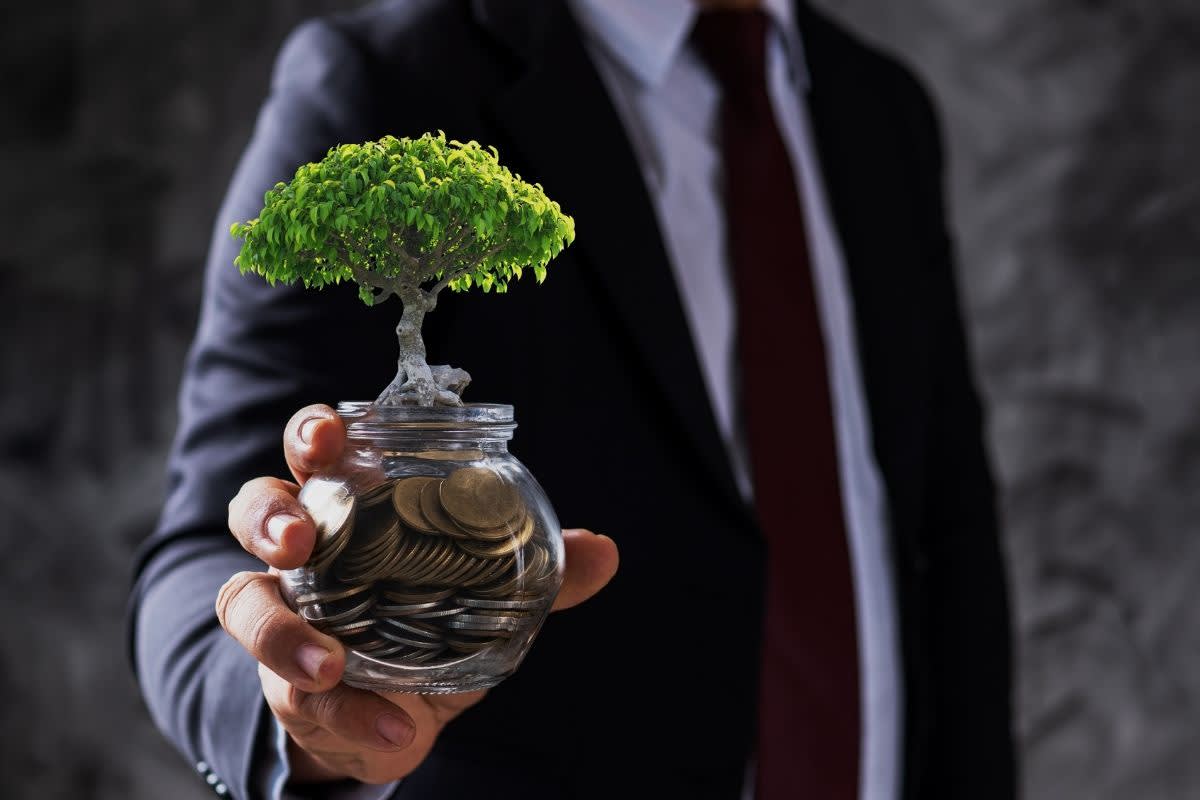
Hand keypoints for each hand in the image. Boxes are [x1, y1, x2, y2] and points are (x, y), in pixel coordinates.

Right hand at [217, 404, 618, 784]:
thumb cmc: (431, 623)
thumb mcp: (485, 593)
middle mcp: (302, 552)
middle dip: (269, 516)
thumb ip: (541, 572)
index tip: (329, 436)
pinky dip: (352, 714)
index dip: (314, 433)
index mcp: (351, 505)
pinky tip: (398, 726)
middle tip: (295, 540)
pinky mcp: (285, 682)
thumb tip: (602, 550)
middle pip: (256, 507)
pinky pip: (300, 694)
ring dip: (280, 632)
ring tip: (329, 665)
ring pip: (243, 601)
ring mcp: (284, 614)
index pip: (319, 452)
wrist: (395, 712)